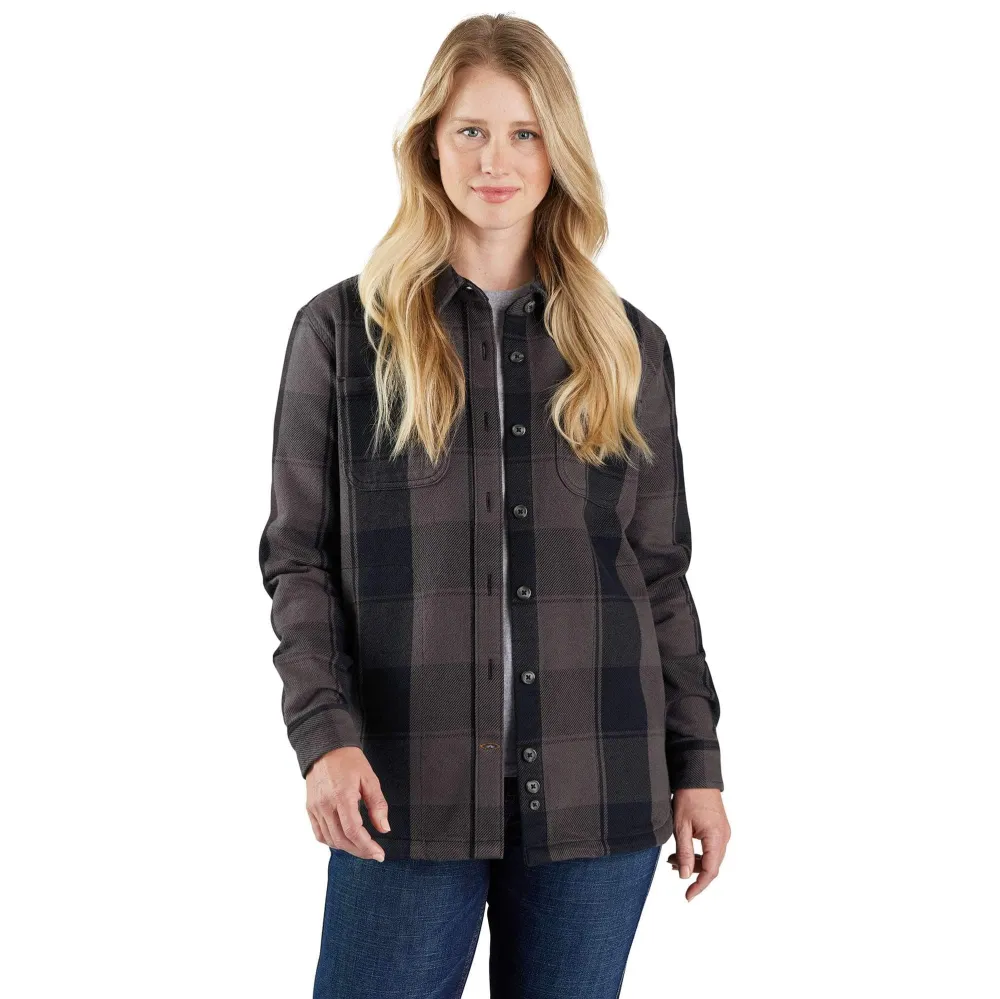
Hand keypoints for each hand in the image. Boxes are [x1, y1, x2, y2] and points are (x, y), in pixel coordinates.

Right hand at [305, 747, 390, 861]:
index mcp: (342, 796)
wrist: (325, 748)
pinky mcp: (310, 809)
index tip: (379, 854)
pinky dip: (332, 842)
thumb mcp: (370, 778)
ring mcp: (316, 808)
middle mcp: (326, 805)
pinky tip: (344, 840)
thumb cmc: (349, 761)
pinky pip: (319, 834)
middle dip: (360, 851)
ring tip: (362, 847)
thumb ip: (377, 805)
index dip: (367, 846)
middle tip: (374, 853)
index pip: (353, 831)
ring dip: (347, 848)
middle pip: (342, 840)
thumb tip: (384, 828)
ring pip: (330, 840)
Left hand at [666, 787, 729, 900]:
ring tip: (672, 858)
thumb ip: (684, 852)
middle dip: (693, 872)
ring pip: (711, 857)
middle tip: (672, 868)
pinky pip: (711, 847)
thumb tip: (684, 875)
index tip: (688, 896)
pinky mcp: (719, 827)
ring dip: (694, 861)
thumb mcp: (681, 826)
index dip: (699, 886)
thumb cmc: (689, 796)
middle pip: (711, 865)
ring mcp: (723, 832)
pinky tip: (682, 849)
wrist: (697, 775)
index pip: (710, 871)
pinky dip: (698, 852)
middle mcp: (724, 837)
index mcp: (716, 837)